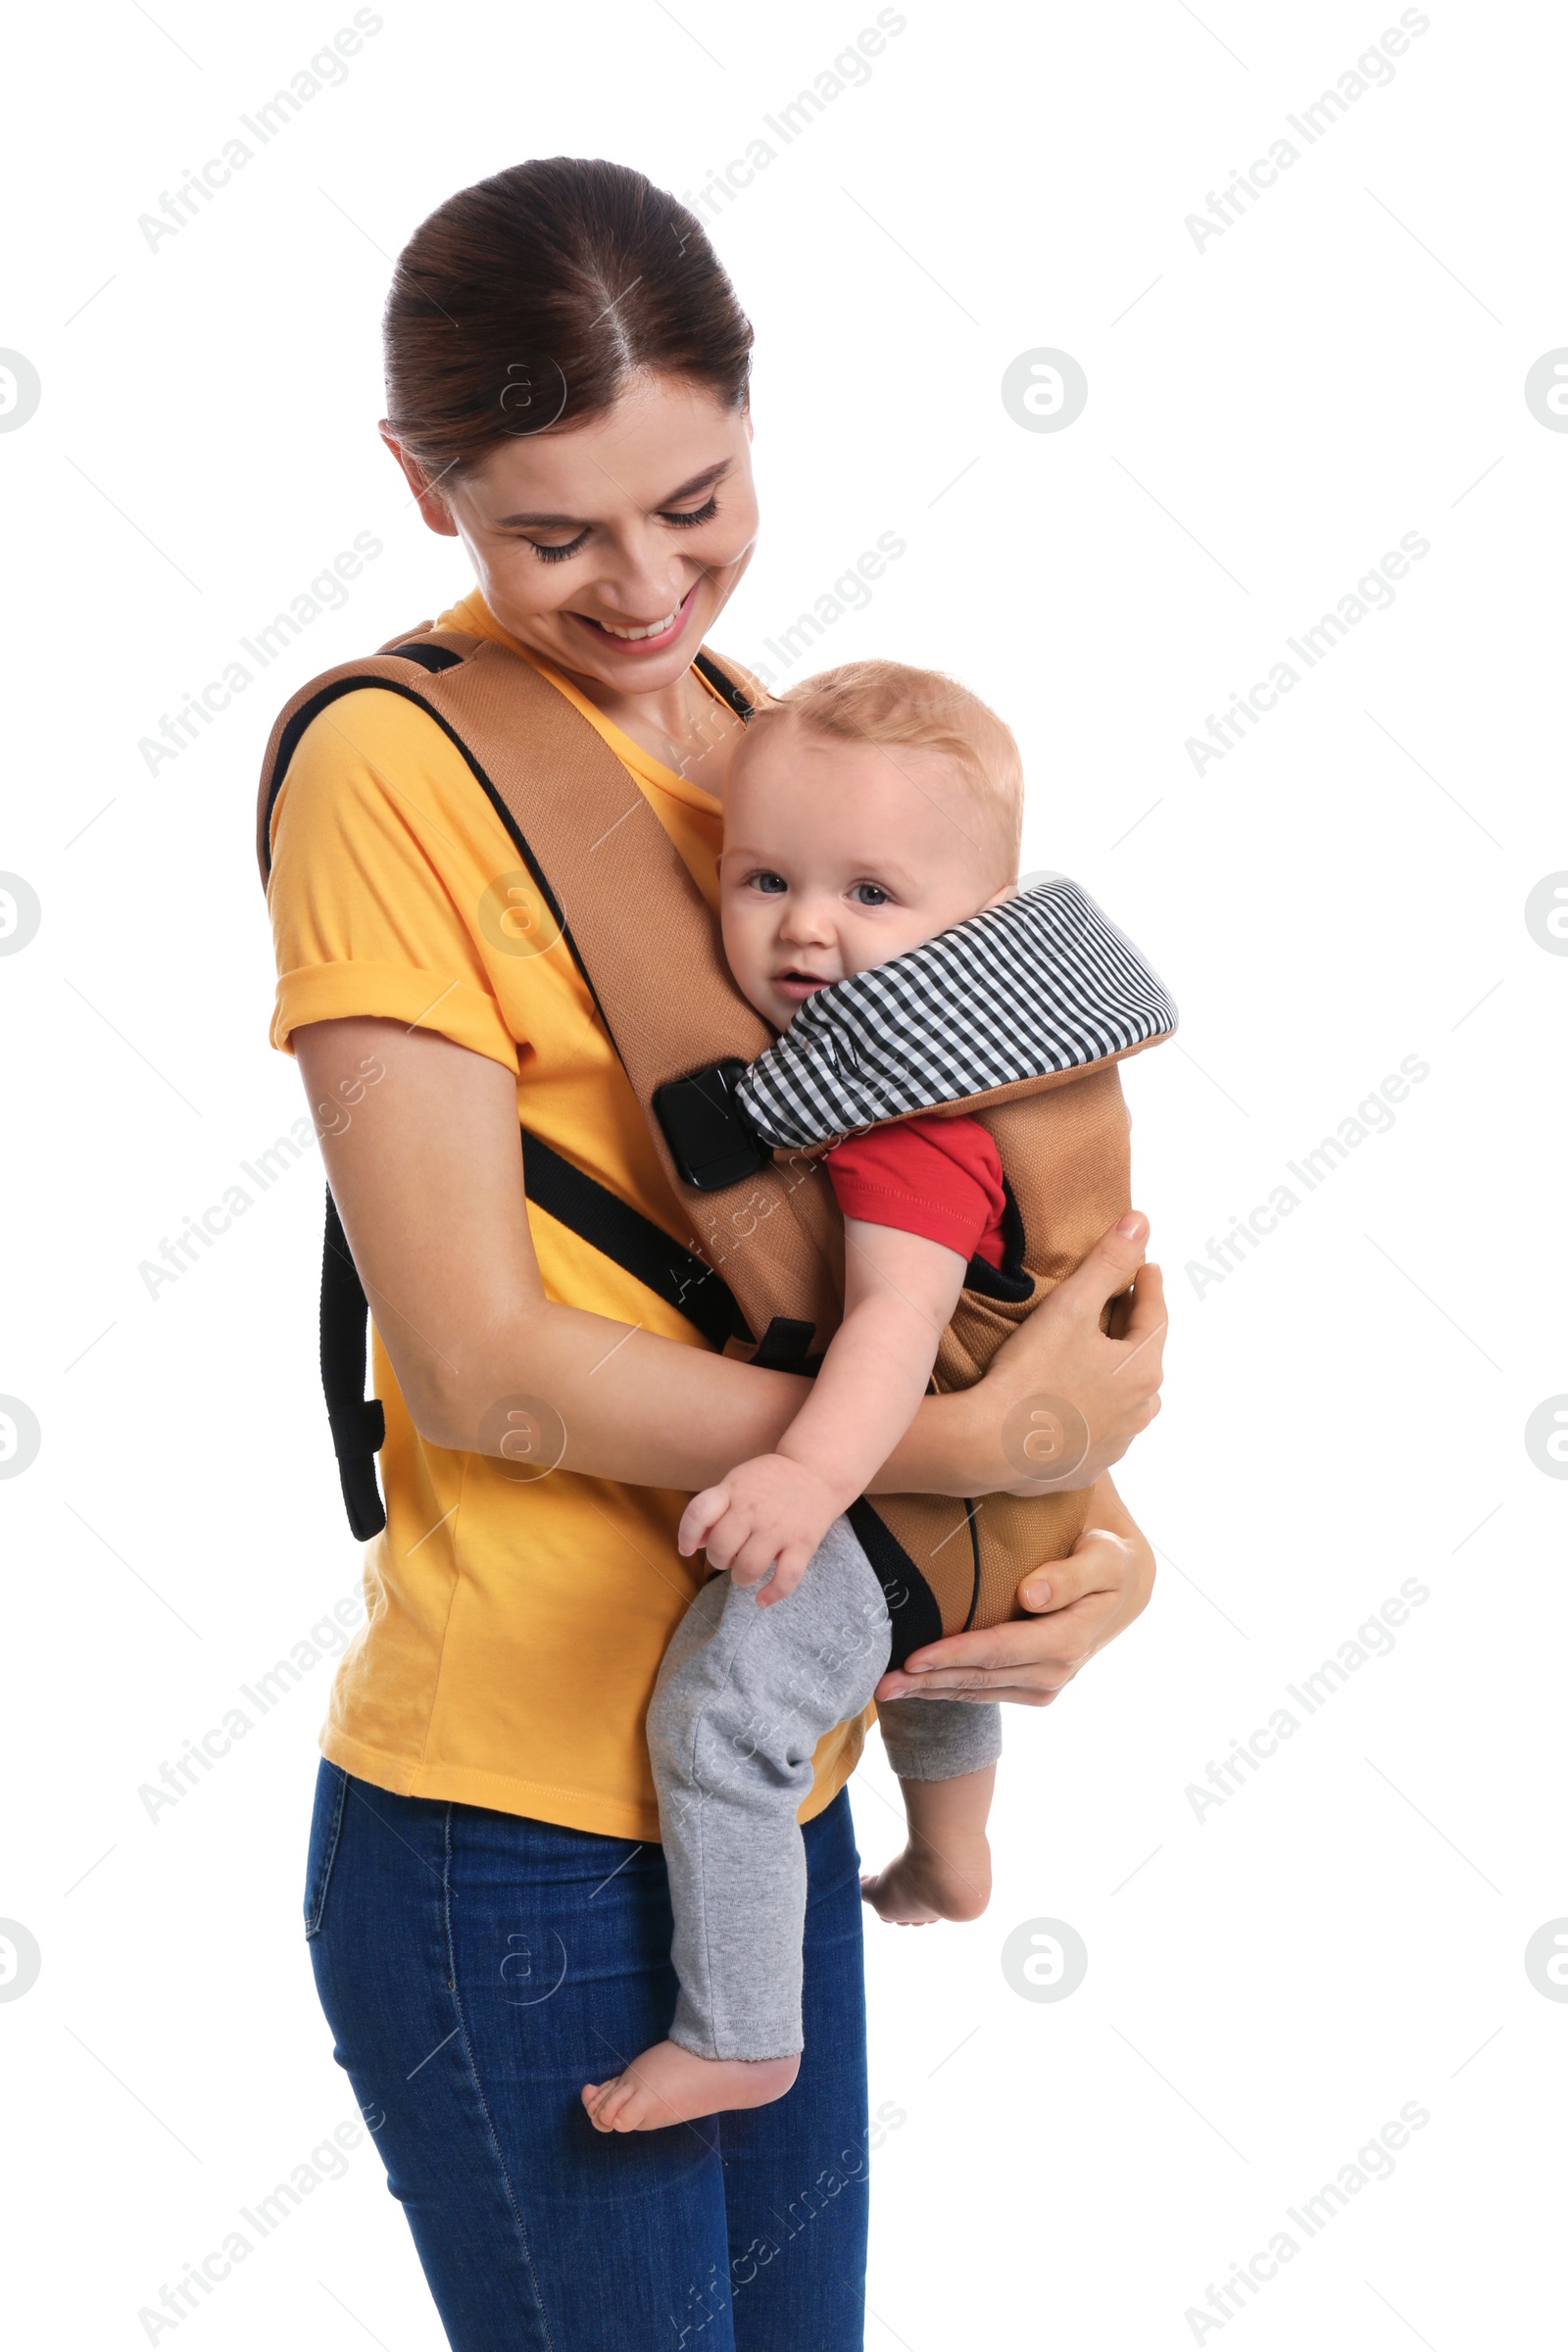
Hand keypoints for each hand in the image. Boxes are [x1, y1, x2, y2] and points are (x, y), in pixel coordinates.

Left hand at [678, 1454, 842, 1606]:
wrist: (818, 1470)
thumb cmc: (772, 1480)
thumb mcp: (738, 1482)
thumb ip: (716, 1509)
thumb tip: (696, 1543)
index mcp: (734, 1491)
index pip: (698, 1513)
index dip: (686, 1535)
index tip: (687, 1549)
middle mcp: (753, 1509)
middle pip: (721, 1547)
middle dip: (719, 1560)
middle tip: (729, 1557)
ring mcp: (779, 1529)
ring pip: (748, 1567)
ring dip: (741, 1578)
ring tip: (746, 1572)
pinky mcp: (803, 1544)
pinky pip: (786, 1578)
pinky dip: (772, 1594)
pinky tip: (763, 1598)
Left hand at [873, 1513, 1152, 1707]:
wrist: (1123, 1583)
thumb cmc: (1107, 1557)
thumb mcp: (1103, 1557)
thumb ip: (1070, 1575)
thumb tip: (1031, 1596)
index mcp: (1072, 1638)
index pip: (1002, 1649)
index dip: (956, 1655)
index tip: (914, 1656)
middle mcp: (1059, 1670)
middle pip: (983, 1677)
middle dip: (930, 1682)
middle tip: (882, 1683)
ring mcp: (1046, 1684)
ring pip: (979, 1690)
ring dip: (932, 1692)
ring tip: (887, 1688)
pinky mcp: (1035, 1686)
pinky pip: (986, 1691)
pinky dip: (949, 1690)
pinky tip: (917, 1686)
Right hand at [965, 1213, 1165, 1495]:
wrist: (991, 1447)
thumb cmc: (1030, 1373)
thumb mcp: (1071, 1306)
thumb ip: (1107, 1262)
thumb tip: (1141, 1222)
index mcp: (1142, 1368)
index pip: (1155, 1315)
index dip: (1149, 1284)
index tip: (1147, 1266)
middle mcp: (1140, 1409)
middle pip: (1144, 1356)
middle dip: (1136, 1326)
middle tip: (1124, 1302)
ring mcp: (1117, 1442)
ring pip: (1129, 1398)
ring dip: (1120, 1372)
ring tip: (1104, 1355)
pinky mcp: (1090, 1465)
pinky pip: (1104, 1429)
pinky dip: (1098, 1409)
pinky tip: (1078, 1401)